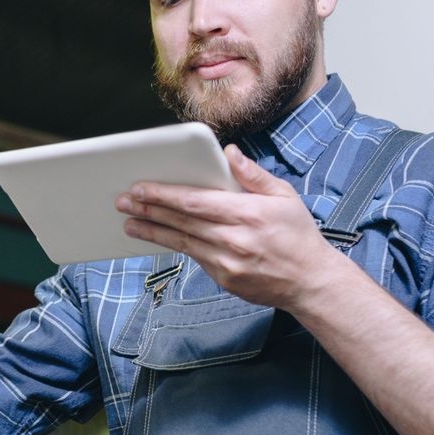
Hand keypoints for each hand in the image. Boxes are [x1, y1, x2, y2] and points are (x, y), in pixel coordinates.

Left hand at [115, 144, 333, 309]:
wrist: (310, 282)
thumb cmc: (298, 235)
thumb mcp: (284, 196)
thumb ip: (253, 174)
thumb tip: (229, 153)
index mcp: (247, 213)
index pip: (195, 202)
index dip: (164, 194)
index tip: (141, 187)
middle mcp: (234, 239)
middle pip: (182, 222)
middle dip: (149, 209)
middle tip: (123, 201)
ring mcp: (227, 262)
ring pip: (182, 242)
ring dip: (152, 231)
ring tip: (129, 222)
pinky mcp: (225, 279)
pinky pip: (194, 258)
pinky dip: (173, 246)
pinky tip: (158, 238)